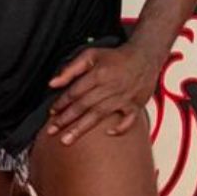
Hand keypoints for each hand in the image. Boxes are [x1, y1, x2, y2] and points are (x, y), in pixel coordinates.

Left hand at [46, 43, 161, 144]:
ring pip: (99, 115)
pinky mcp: (136, 105)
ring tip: (67, 140)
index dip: (62, 103)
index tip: (52, 113)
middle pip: (84, 106)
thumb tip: (53, 83)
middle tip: (52, 131)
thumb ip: (70, 69)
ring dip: (82, 128)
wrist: (144, 56)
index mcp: (98, 74)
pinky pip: (129, 120)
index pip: (75, 92)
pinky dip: (121, 128)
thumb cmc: (116, 57)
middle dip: (66, 120)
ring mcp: (123, 97)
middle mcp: (110, 87)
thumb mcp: (90, 55)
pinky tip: (108, 133)